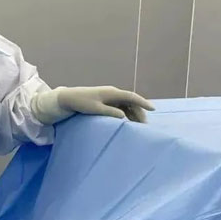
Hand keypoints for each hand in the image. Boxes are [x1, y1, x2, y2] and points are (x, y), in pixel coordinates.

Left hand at [32, 86, 154, 124]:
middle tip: (144, 126)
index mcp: (111, 93)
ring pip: (126, 105)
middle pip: (131, 102)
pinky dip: (126, 114)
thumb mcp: (95, 109)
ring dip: (133, 114)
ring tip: (137, 126)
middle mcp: (112, 93)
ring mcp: (109, 97)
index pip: (131, 97)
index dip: (143, 103)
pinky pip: (120, 107)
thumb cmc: (80, 103)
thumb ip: (110, 113)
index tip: (153, 109)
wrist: (67, 98)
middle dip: (139, 112)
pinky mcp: (105, 101)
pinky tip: (127, 123)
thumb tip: (124, 117)